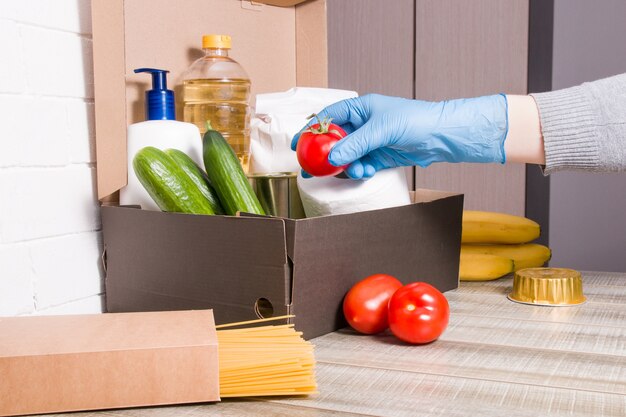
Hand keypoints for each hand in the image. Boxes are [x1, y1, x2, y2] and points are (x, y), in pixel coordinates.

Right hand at [291, 93, 508, 178]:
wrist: (441, 136)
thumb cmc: (415, 120)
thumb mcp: (381, 130)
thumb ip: (356, 143)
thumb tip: (332, 157)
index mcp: (360, 108)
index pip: (328, 117)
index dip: (311, 130)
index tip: (298, 144)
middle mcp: (362, 124)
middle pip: (334, 140)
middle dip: (324, 155)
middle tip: (311, 169)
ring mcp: (370, 141)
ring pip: (347, 156)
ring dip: (347, 166)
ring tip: (354, 171)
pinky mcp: (379, 156)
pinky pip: (361, 165)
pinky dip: (360, 171)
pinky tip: (366, 172)